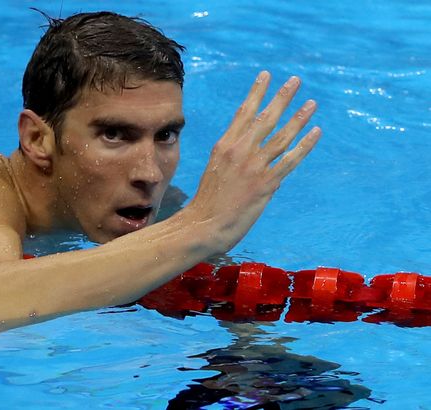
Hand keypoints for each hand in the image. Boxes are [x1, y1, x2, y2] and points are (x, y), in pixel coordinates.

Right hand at [184, 71, 320, 253]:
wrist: (204, 224)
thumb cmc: (208, 201)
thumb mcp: (215, 170)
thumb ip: (234, 158)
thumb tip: (258, 155)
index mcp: (224, 146)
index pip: (244, 113)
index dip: (257, 93)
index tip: (266, 75)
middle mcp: (239, 151)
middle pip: (265, 118)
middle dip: (282, 97)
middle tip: (295, 80)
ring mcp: (253, 167)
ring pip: (281, 136)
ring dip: (299, 118)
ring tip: (311, 103)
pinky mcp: (266, 184)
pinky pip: (290, 160)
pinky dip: (305, 145)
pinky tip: (316, 132)